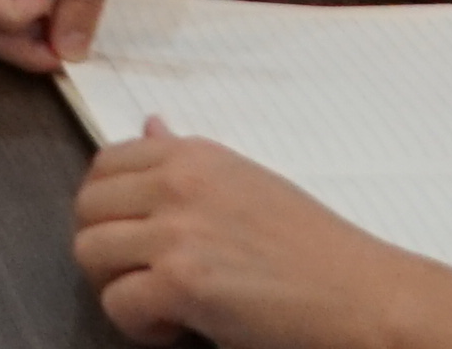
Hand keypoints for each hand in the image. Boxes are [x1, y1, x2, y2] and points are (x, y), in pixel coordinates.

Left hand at [73, 124, 451, 348]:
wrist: (366, 298)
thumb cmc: (318, 252)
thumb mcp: (248, 185)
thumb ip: (189, 162)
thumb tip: (150, 124)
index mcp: (194, 156)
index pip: (104, 164)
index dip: (109, 208)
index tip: (137, 238)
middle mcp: (179, 183)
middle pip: (85, 209)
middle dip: (108, 249)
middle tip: (149, 277)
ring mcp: (177, 230)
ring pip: (89, 254)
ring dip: (120, 287)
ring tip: (167, 303)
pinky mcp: (181, 281)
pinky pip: (117, 302)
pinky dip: (141, 325)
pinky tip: (181, 326)